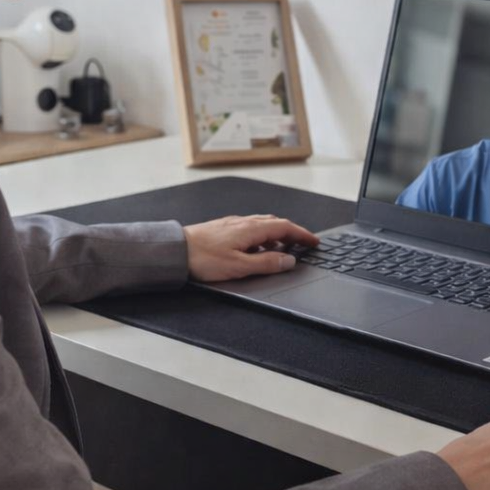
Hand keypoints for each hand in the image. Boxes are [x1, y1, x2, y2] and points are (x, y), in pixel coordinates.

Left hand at [183, 215, 319, 281]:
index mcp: (250, 229)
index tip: (314, 242)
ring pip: (262, 224)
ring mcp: (232, 224)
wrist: (175, 251)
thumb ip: (266, 264)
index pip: (284, 227)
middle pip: (275, 223)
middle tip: (303, 244)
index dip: (301, 234)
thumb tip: (288, 260)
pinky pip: (250, 228)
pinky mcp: (223, 228)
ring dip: (277, 233)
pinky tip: (257, 247)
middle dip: (292, 232)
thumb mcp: (239, 266)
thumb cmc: (203, 258)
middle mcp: (243, 222)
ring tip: (283, 247)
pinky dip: (262, 235)